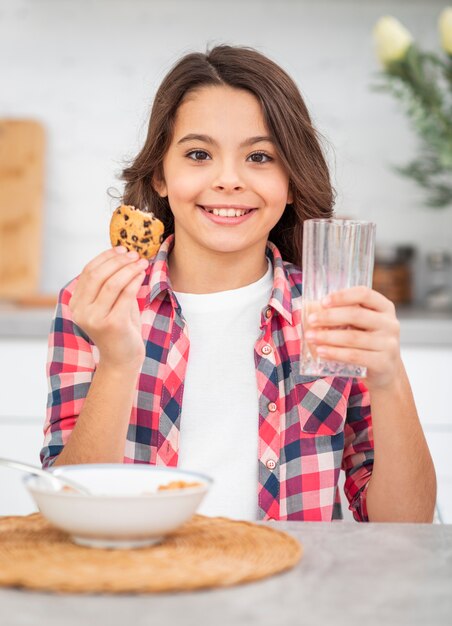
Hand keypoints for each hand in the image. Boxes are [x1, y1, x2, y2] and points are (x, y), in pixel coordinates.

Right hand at [69, 246, 148, 368]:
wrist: (122, 360)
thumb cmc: (119, 329)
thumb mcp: (110, 304)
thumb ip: (110, 284)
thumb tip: (122, 255)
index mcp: (76, 305)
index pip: (88, 272)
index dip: (105, 257)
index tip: (121, 248)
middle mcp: (81, 311)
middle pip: (97, 275)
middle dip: (117, 261)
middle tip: (134, 253)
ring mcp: (95, 319)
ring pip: (112, 283)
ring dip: (129, 268)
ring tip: (142, 262)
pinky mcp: (112, 324)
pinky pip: (125, 295)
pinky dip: (135, 280)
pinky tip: (142, 274)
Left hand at [304, 286, 401, 389]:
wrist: (386, 371)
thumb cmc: (367, 342)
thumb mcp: (361, 324)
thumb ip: (343, 313)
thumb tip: (309, 306)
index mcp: (384, 307)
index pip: (364, 294)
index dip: (342, 296)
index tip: (323, 302)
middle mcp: (390, 323)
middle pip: (356, 315)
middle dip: (329, 317)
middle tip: (310, 320)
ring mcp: (389, 344)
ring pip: (353, 337)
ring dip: (328, 337)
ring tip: (310, 337)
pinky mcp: (383, 363)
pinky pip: (354, 356)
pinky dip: (335, 353)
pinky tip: (321, 352)